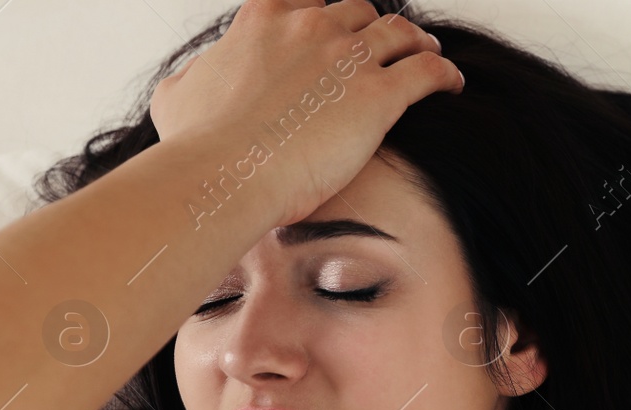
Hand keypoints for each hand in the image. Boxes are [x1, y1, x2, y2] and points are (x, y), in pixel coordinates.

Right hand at [149, 0, 462, 227]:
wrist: (226, 172)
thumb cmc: (199, 146)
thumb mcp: (178, 98)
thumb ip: (194, 79)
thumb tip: (192, 83)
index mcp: (263, 21)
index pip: (304, 0)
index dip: (323, 14)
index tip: (332, 29)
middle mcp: (309, 27)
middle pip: (357, 11)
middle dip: (373, 28)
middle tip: (385, 49)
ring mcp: (348, 57)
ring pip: (399, 32)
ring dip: (417, 41)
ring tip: (427, 53)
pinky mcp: (380, 94)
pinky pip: (428, 70)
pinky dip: (444, 73)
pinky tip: (453, 84)